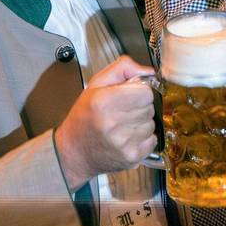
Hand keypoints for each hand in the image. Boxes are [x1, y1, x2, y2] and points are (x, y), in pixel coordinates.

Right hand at [54, 56, 156, 188]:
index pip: (146, 92)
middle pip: (149, 107)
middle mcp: (113, 123)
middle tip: (122, 111)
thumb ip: (123, 68)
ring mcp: (123, 142)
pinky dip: (143, 139)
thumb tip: (149, 72)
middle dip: (140, 107)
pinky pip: (152, 141)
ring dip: (141, 123)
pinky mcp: (131, 157)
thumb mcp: (96, 84)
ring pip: (151, 124)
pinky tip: (127, 138)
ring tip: (122, 126)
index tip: (130, 95)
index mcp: (104, 102)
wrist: (73, 152)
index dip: (139, 91)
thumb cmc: (84, 117)